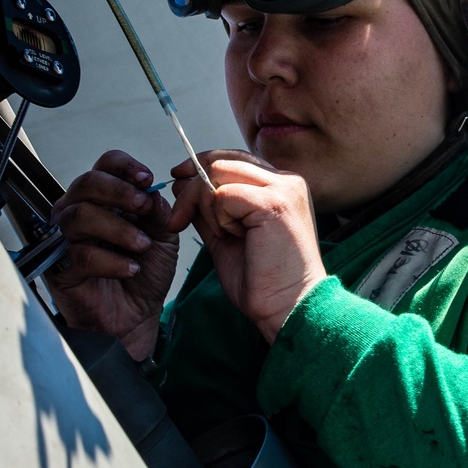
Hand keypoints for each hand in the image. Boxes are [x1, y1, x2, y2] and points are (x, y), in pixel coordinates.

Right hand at [49, 150, 178, 360]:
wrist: (136, 317)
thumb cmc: (144, 274)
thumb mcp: (162, 236)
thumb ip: (158, 210)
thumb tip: (152, 190)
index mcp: (104, 198)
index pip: (105, 165)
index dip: (125, 167)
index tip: (147, 180)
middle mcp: (79, 211)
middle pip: (87, 183)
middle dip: (119, 192)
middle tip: (144, 207)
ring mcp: (65, 238)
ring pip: (80, 216)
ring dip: (117, 228)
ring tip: (142, 246)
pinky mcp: (59, 267)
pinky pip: (79, 254)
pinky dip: (110, 261)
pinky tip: (130, 268)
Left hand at [168, 150, 325, 342]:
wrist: (289, 308)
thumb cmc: (264, 282)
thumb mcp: (227, 237)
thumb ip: (210, 210)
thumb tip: (183, 184)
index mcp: (281, 187)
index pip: (233, 159)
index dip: (201, 167)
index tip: (178, 181)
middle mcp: (287, 181)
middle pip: (222, 160)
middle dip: (191, 187)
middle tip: (178, 218)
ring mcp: (283, 189)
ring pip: (219, 172)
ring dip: (206, 206)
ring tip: (223, 236)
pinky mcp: (273, 203)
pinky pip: (223, 195)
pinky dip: (219, 218)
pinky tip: (236, 238)